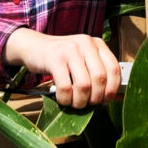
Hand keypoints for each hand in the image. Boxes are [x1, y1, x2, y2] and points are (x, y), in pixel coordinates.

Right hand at [2, 28, 120, 108]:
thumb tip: (112, 98)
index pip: (114, 68)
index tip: (105, 100)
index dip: (112, 89)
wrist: (33, 46)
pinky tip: (63, 98)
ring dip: (80, 101)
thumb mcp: (83, 59)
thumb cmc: (62, 59)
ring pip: (84, 85)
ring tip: (75, 103)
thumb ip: (97, 73)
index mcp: (97, 44)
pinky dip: (65, 99)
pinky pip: (65, 87)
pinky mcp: (55, 59)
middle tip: (88, 103)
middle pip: (100, 78)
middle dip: (96, 98)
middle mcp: (86, 44)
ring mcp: (70, 50)